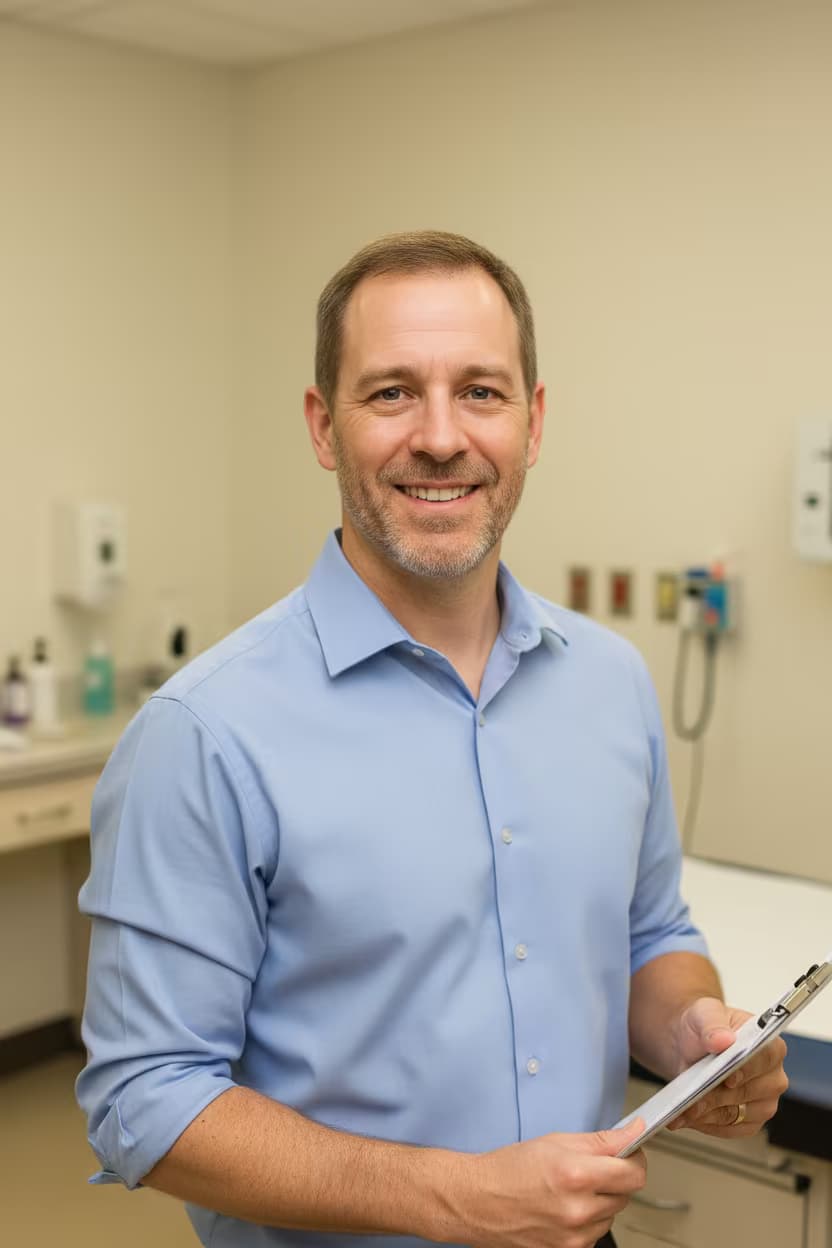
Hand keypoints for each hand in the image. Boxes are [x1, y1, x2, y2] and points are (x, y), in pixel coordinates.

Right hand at [454, 1118, 646, 1247]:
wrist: (478, 1201)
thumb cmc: (509, 1168)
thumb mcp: (555, 1141)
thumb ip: (600, 1140)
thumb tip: (633, 1132)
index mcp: (576, 1175)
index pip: (634, 1173)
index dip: (634, 1159)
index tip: (629, 1152)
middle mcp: (579, 1210)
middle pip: (626, 1194)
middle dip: (614, 1178)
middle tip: (590, 1167)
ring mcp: (575, 1236)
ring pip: (611, 1215)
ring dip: (601, 1201)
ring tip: (570, 1189)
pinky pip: (595, 1233)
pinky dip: (587, 1220)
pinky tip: (564, 1208)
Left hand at [667, 998, 788, 1138]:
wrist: (689, 1046)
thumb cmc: (703, 1027)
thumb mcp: (704, 1014)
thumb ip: (713, 1024)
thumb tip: (723, 1039)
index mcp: (772, 1047)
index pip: (765, 1060)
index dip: (746, 1070)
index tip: (727, 1078)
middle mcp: (774, 1078)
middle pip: (746, 1092)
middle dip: (716, 1096)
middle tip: (691, 1100)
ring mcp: (763, 1104)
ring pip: (734, 1114)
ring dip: (705, 1114)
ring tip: (681, 1111)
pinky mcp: (749, 1123)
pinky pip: (727, 1129)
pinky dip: (704, 1124)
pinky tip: (685, 1117)